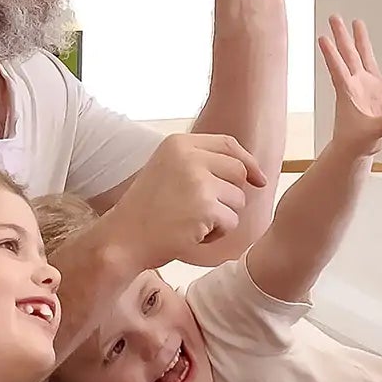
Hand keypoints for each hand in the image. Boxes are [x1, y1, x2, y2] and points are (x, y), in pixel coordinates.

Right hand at [108, 133, 266, 267]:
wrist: (123, 238)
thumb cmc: (146, 210)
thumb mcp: (168, 170)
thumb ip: (200, 162)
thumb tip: (250, 171)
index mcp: (179, 143)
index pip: (228, 144)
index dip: (248, 162)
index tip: (258, 179)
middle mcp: (189, 157)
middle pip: (238, 171)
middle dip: (231, 195)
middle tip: (206, 211)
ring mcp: (198, 182)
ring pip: (238, 199)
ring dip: (222, 217)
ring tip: (192, 222)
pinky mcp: (206, 208)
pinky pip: (230, 223)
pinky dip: (215, 235)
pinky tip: (191, 235)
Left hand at [320, 15, 381, 157]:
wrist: (358, 147)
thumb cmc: (356, 141)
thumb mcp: (369, 135)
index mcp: (348, 92)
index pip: (338, 69)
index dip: (331, 54)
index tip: (323, 38)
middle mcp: (357, 84)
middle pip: (348, 55)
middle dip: (341, 36)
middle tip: (334, 17)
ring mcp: (369, 86)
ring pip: (365, 58)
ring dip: (361, 40)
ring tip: (357, 21)